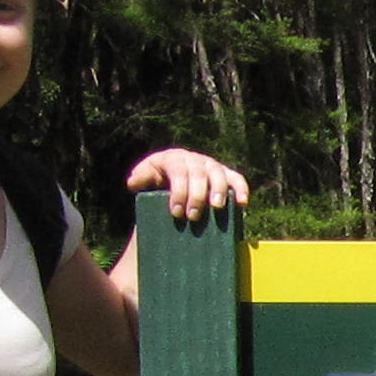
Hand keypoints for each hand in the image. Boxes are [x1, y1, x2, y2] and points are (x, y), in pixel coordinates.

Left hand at [125, 147, 250, 225]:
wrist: (172, 176)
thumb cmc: (157, 180)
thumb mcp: (145, 178)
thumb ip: (140, 179)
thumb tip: (132, 183)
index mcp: (173, 158)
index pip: (178, 172)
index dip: (178, 191)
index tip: (175, 212)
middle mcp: (194, 159)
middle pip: (198, 174)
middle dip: (196, 196)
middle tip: (193, 217)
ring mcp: (211, 165)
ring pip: (218, 173)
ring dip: (219, 190)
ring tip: (217, 208)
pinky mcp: (225, 174)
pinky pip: (236, 178)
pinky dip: (241, 189)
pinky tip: (243, 203)